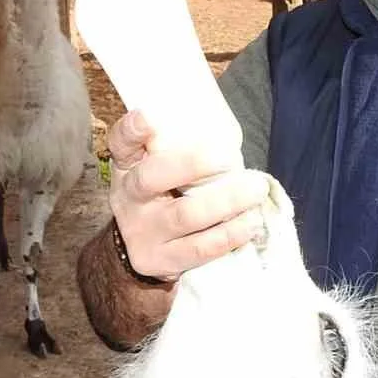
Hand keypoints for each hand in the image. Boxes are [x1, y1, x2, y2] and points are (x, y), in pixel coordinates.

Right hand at [106, 109, 271, 283]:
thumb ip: (178, 147)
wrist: (146, 246)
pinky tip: (251, 222)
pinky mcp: (161, 260)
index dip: (132, 130)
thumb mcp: (158, 166)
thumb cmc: (165, 193)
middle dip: (193, 165)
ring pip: (185, 215)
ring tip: (256, 190)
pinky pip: (200, 249)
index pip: (121, 143)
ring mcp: (142, 232)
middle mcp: (129, 197)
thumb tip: (228, 135)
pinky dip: (230, 234)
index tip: (148, 118)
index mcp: (128, 165)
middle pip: (151, 178)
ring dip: (226, 202)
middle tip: (230, 158)